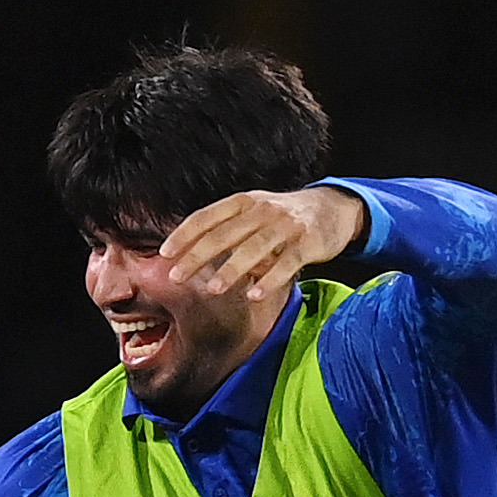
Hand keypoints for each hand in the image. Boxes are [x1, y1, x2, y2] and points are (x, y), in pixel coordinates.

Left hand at [155, 185, 365, 306]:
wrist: (331, 208)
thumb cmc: (283, 217)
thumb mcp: (252, 214)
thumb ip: (225, 229)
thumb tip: (188, 253)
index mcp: (243, 203)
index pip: (207, 216)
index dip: (184, 234)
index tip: (164, 253)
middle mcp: (262, 211)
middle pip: (225, 233)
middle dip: (198, 255)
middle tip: (177, 276)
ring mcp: (286, 226)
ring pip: (255, 247)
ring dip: (232, 269)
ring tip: (214, 289)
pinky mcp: (308, 243)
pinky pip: (287, 263)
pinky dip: (270, 279)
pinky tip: (254, 294)